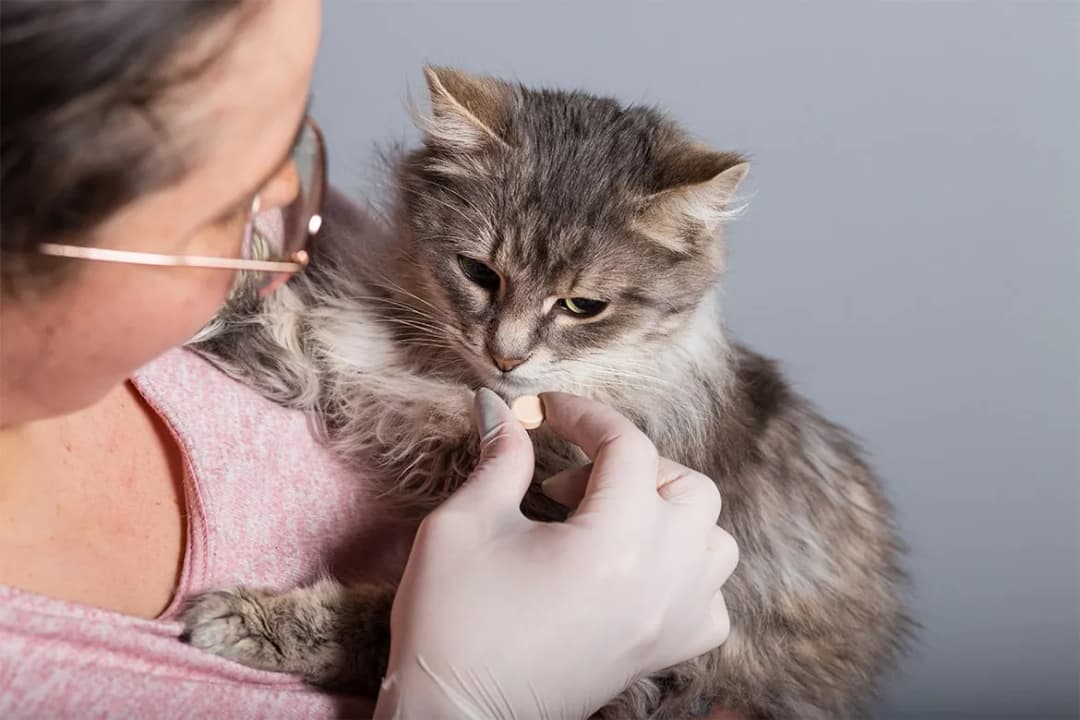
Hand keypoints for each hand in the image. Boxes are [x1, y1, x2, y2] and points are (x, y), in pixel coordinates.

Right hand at [373, 390, 738, 719]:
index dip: (584, 415)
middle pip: (689, 486)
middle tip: (570, 482)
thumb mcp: (464, 525)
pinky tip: (636, 570)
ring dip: (670, 513)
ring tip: (610, 519)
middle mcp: (661, 581)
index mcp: (615, 543)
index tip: (545, 411)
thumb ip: (498, 460)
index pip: (628, 447)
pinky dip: (687, 573)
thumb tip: (501, 411)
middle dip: (632, 465)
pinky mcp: (660, 655)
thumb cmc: (453, 625)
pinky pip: (711, 602)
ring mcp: (669, 623)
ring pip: (714, 540)